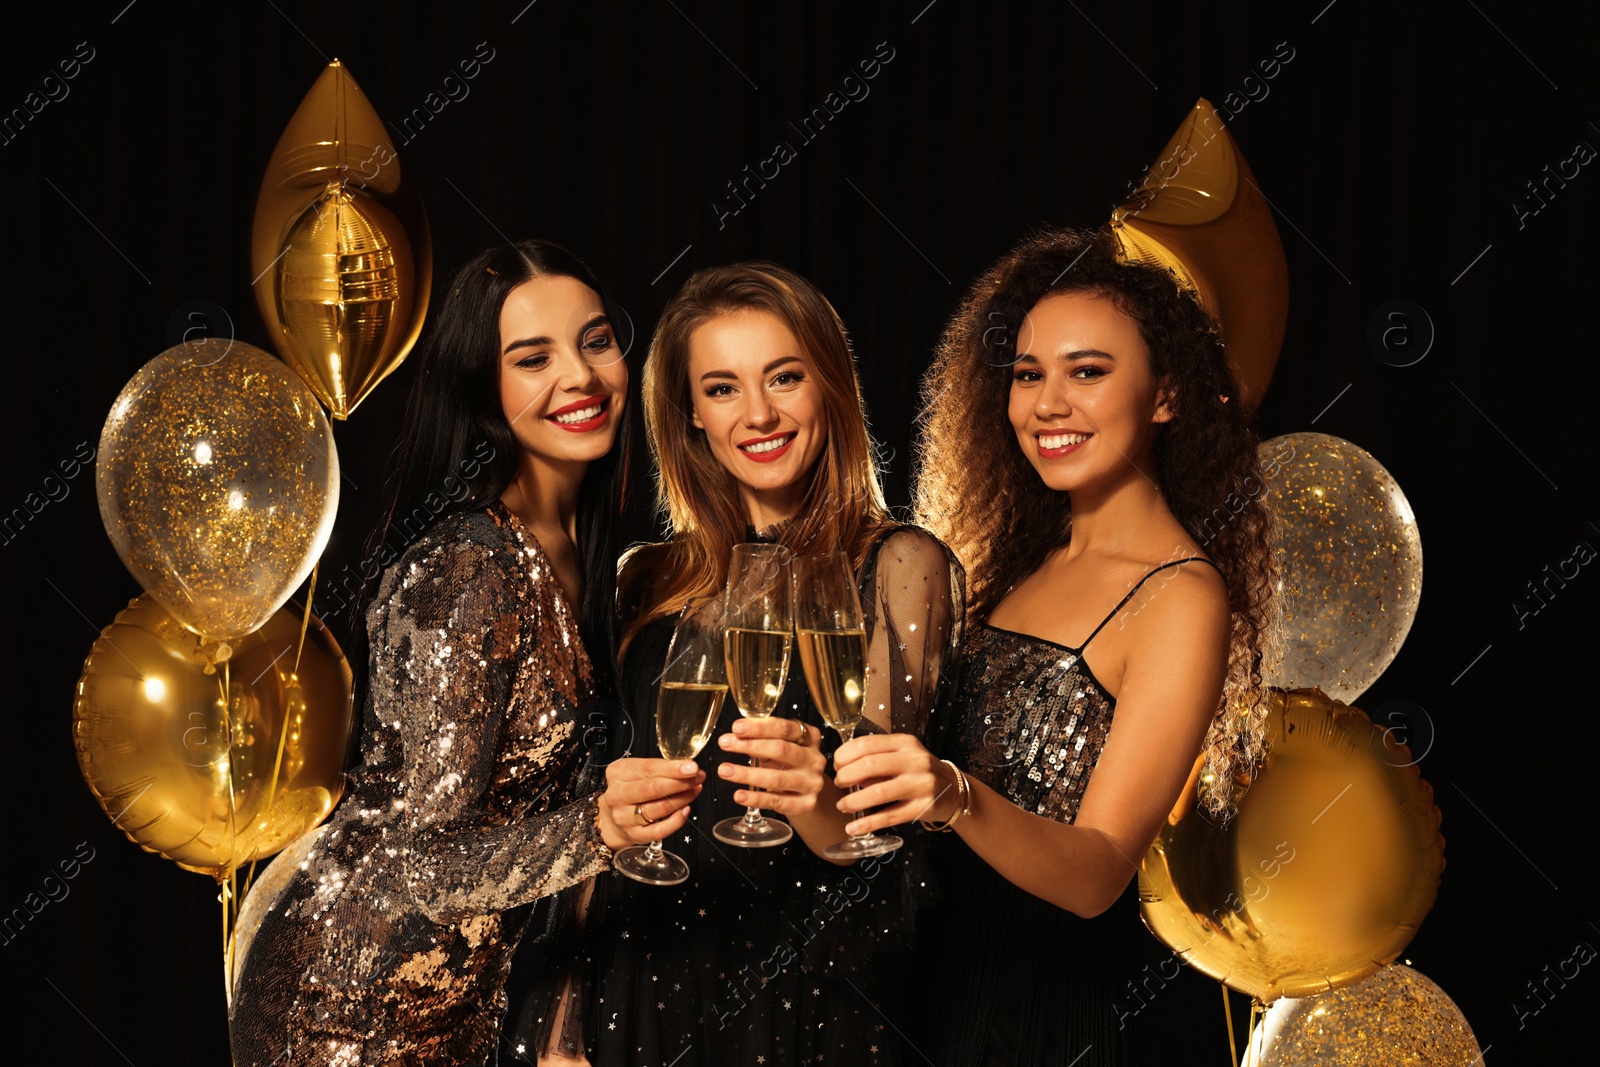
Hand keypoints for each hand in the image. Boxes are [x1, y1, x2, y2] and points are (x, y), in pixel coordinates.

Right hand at [597, 757, 704, 850]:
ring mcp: (624, 817)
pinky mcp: (634, 835)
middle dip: (681, 783)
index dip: (672, 768)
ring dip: (682, 799)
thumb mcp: (638, 771)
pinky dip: (677, 820)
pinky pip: (660, 830)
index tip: (692, 767)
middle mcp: (617, 795)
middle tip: (698, 777)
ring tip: (695, 790)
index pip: (647, 768)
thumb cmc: (632, 787)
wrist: (614, 815)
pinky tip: (686, 809)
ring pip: (659, 808)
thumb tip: (689, 768)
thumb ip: (660, 768)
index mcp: (618, 773)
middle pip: (653, 788)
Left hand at [716, 716, 826, 815]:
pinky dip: (755, 799)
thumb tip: (735, 736)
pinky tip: (739, 795)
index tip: (736, 727)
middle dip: (750, 745)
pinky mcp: (806, 804)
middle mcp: (814, 758)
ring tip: (724, 770)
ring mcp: (812, 782)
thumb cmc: (789, 764)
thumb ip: (761, 739)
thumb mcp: (779, 746)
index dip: (760, 727)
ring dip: (747, 774)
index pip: (785, 728)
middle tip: (725, 743)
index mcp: (809, 737)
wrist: (807, 793)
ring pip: (776, 778)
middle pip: (781, 749)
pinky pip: (777, 801)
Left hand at [832, 733, 956, 835]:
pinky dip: (867, 823)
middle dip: (846, 776)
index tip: (836, 764)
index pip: (867, 744)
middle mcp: (915, 761)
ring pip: (879, 793)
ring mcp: (921, 785)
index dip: (845, 755)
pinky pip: (889, 817)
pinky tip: (853, 828)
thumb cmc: (917, 771)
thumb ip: (877, 759)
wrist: (952, 789)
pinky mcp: (923, 808)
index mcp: (905, 743)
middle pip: (871, 765)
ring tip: (842, 805)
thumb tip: (844, 769)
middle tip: (838, 784)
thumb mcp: (901, 755)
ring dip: (854, 801)